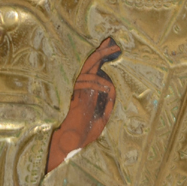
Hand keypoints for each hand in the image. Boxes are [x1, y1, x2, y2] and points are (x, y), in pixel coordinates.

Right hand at [47, 37, 121, 171]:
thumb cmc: (85, 132)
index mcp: (87, 91)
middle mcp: (82, 88)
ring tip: (111, 66)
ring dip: (101, 66)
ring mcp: (79, 91)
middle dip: (101, 52)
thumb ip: (108, 103)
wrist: (73, 142)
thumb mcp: (102, 117)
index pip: (93, 70)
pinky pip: (87, 83)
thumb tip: (112, 87)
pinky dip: (98, 83)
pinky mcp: (78, 96)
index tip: (112, 49)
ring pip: (88, 69)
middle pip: (90, 64)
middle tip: (113, 43)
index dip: (101, 58)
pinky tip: (106, 88)